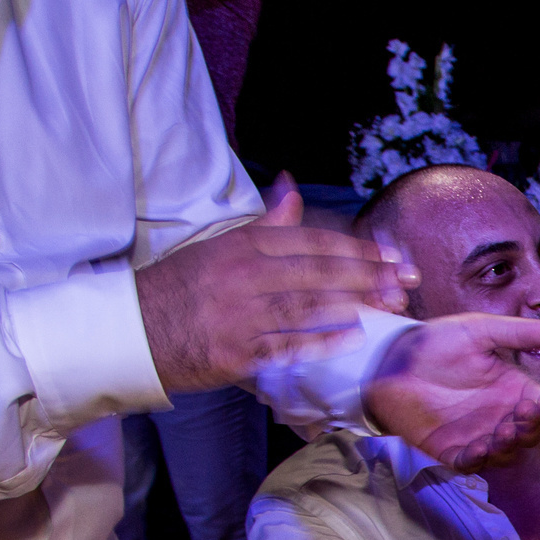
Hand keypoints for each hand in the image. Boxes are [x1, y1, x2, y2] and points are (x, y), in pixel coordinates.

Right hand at [136, 176, 417, 395]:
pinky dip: (321, 340)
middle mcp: (243, 277)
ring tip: (390, 302)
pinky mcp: (236, 353)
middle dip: (368, 275)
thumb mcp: (219, 244)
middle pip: (318, 272)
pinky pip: (287, 345)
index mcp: (242, 246)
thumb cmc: (182, 287)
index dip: (355, 248)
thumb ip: (264, 222)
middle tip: (406, 280)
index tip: (390, 254)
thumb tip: (291, 187)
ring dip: (353, 304)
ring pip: (308, 306)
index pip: (310, 242)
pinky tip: (352, 335)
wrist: (134, 329)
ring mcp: (240, 316)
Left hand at [361, 313, 539, 472]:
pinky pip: (472, 463)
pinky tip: (479, 447)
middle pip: (531, 433)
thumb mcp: (480, 330)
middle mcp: (500, 414)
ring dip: (510, 445)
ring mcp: (478, 434)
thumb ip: (520, 332)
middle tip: (524, 413)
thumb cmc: (434, 344)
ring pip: (506, 452)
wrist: (390, 361)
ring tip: (504, 432)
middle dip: (532, 427)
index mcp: (513, 388)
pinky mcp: (453, 450)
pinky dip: (478, 460)